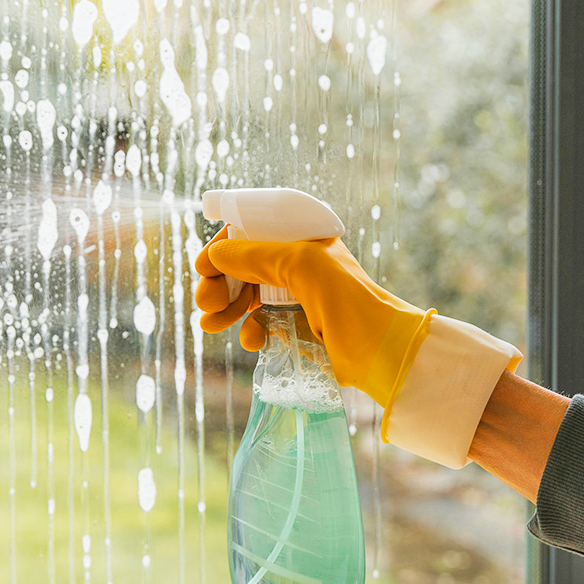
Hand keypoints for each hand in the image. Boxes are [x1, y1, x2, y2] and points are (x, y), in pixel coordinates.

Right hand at [193, 225, 429, 408]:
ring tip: (211, 324)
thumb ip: (254, 255)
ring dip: (226, 309)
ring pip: (249, 298)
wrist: (379, 350)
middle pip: (244, 267)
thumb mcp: (298, 264)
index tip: (203, 268)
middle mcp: (299, 265)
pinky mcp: (298, 329)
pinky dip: (251, 332)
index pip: (253, 233)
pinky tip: (253, 340)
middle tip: (207, 302)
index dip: (225, 248)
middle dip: (221, 283)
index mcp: (303, 240)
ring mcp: (298, 298)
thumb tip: (215, 255)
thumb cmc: (347, 299)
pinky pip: (262, 325)